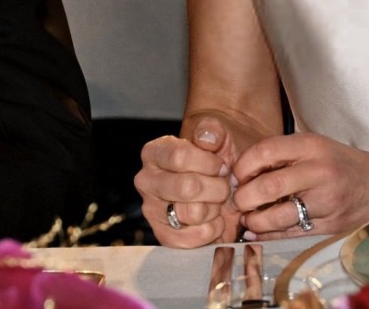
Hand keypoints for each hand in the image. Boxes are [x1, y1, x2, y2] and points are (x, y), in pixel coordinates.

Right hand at [135, 115, 241, 247]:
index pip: (179, 157)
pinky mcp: (164, 236)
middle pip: (187, 187)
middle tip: (223, 186)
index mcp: (153, 153)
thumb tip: (206, 138)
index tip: (221, 165)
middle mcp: (146, 181)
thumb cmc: (216, 157)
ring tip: (216, 202)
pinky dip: (212, 230)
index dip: (208, 163)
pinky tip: (213, 219)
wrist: (223, 182)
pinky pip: (194, 238)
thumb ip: (211, 130)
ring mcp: (152, 210)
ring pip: (192, 213)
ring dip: (215, 208)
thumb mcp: (217, 136)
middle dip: (216, 188)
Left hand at [231, 133, 368, 238]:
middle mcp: (319, 172)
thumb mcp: (314, 146)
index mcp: (311, 146)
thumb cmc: (339, 163)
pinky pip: (293, 233)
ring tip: (246, 219)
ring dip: (255, 221)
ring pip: (280, 215)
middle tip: (236, 201)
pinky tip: (257, 234)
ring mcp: (327, 201)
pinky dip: (270, 236)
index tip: (235, 175)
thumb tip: (241, 173)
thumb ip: (282, 154)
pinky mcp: (331, 226)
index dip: (243, 165)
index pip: (266, 151)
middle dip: (244, 197)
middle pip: (270, 186)